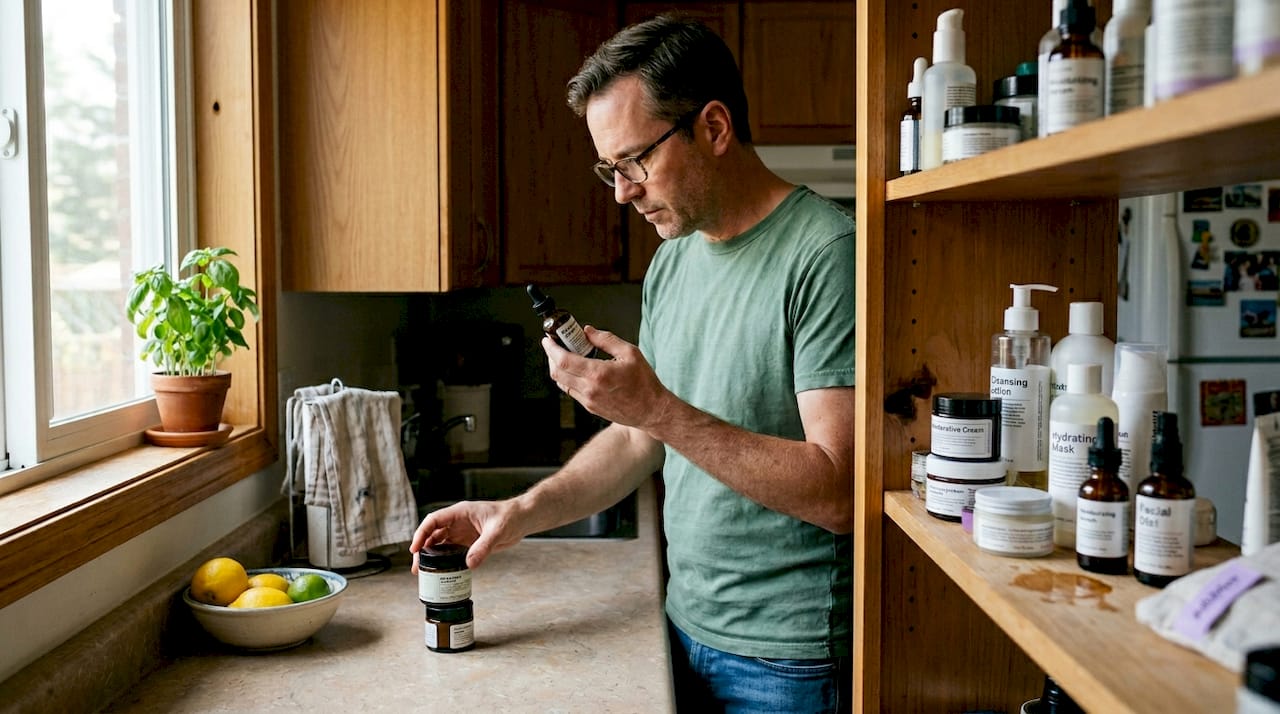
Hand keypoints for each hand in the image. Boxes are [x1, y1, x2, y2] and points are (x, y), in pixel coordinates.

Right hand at [409, 499, 522, 570]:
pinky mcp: (468, 542)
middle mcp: (457, 522)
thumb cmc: (511, 517)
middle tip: (417, 567)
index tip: (415, 548)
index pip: (434, 521)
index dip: (421, 533)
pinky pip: (450, 551)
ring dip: (430, 556)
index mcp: (460, 512)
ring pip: (439, 543)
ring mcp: (461, 532)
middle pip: (432, 534)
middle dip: (422, 549)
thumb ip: (483, 547)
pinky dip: (443, 560)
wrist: (522, 519)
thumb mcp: (498, 531)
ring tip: (424, 571)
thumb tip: (469, 564)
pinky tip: (440, 570)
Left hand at [543, 326, 671, 430]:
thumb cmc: (644, 382)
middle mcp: (590, 389)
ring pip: (561, 383)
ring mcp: (588, 401)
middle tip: (555, 344)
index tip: (548, 339)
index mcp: (598, 374)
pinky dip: (568, 378)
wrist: (651, 410)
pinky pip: (571, 391)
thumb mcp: (630, 352)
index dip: (551, 348)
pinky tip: (576, 369)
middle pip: (557, 372)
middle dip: (551, 356)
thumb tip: (587, 331)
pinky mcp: (590, 407)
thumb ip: (606, 339)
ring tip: (565, 355)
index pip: (563, 360)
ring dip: (558, 368)